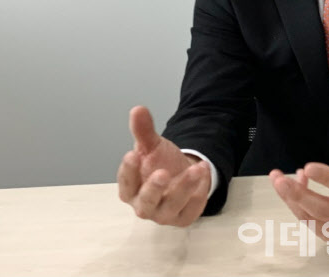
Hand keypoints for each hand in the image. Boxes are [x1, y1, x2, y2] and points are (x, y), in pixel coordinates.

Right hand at [117, 105, 210, 226]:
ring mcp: (164, 214)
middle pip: (146, 202)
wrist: (181, 174)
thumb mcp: (152, 145)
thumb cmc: (160, 163)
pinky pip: (190, 211)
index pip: (125, 184)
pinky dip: (198, 195)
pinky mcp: (183, 218)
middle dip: (154, 189)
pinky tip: (203, 176)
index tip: (133, 154)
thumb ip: (143, 130)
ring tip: (197, 168)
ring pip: (171, 207)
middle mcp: (145, 205)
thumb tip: (137, 110)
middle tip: (162, 173)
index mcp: (131, 189)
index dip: (128, 171)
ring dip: (184, 187)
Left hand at [269, 115, 328, 240]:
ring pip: (311, 218)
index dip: (327, 178)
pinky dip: (295, 203)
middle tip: (281, 181)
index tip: (307, 167)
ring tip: (277, 178)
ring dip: (291, 199)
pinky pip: (307, 220)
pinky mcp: (328, 233)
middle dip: (300, 195)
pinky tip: (291, 183)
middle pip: (324, 210)